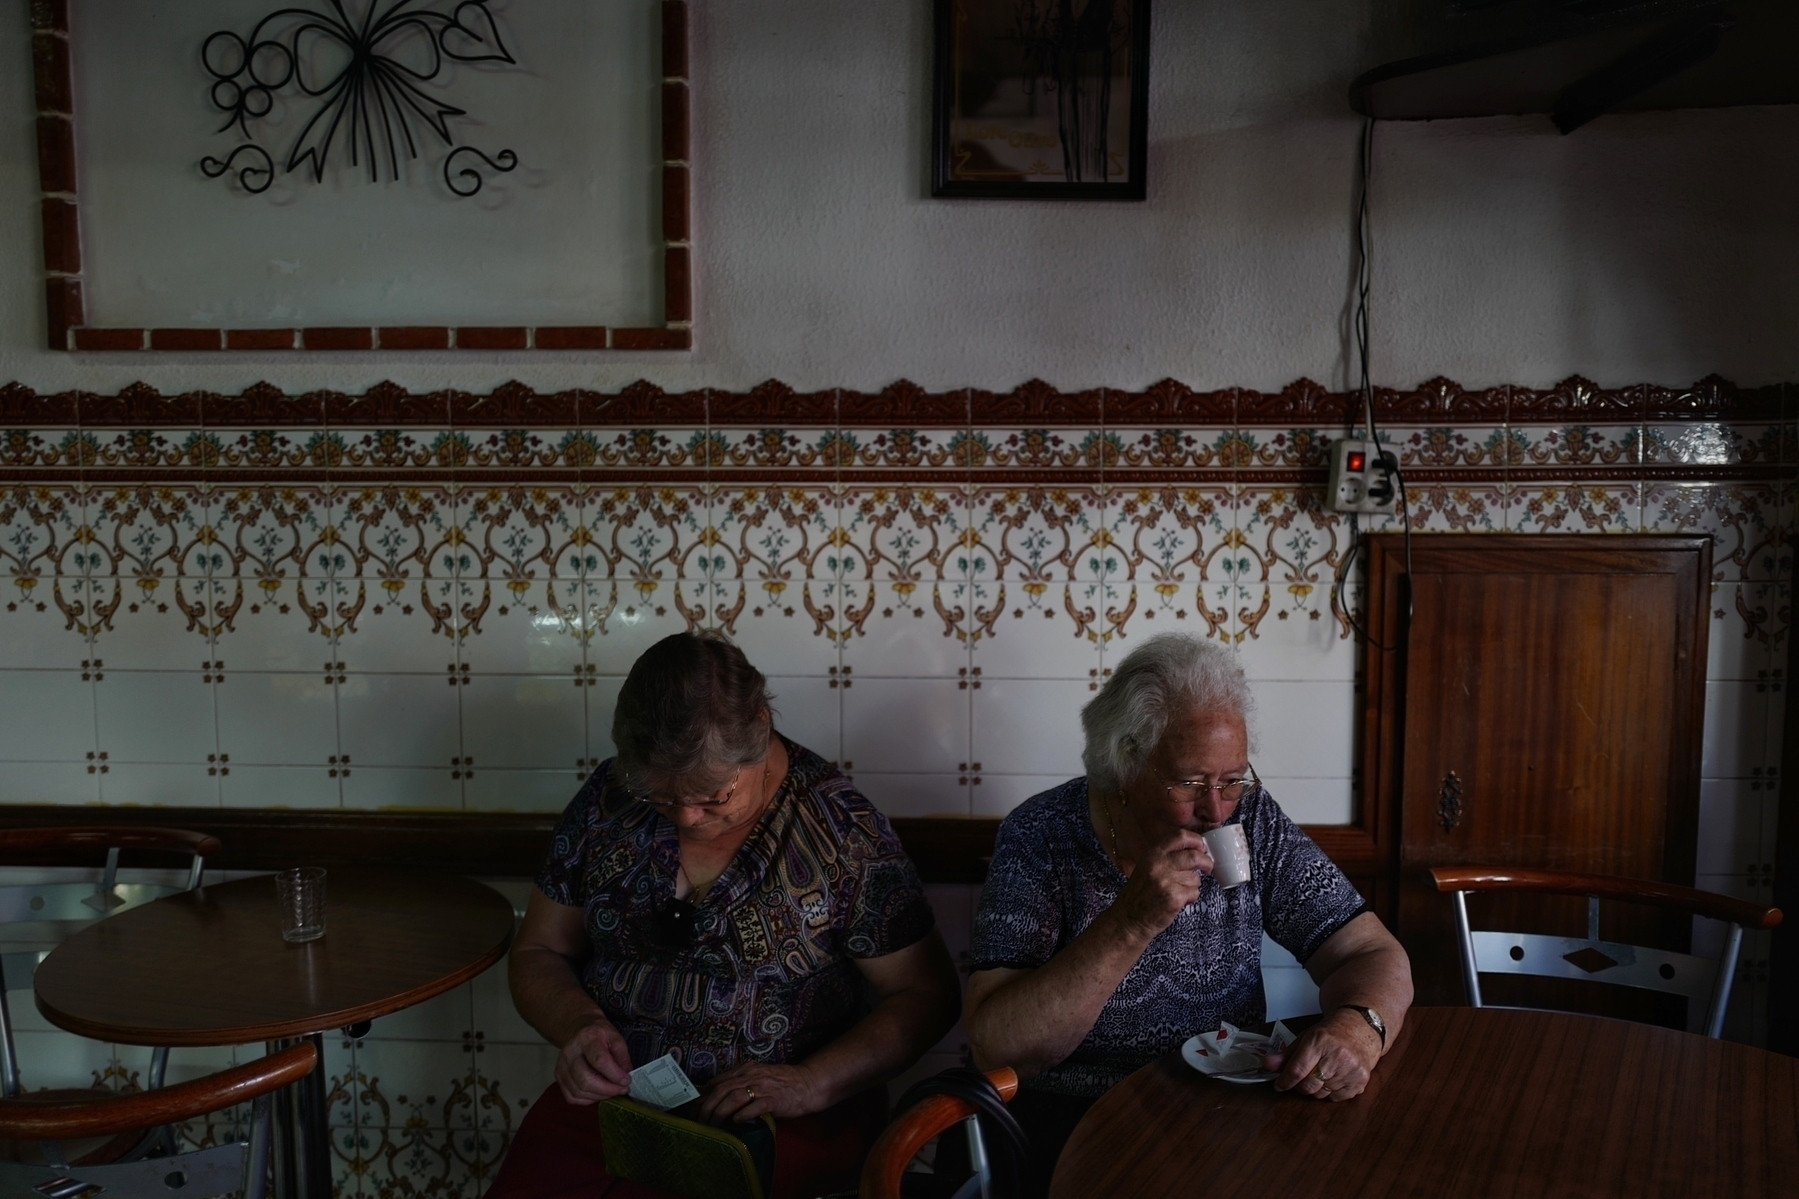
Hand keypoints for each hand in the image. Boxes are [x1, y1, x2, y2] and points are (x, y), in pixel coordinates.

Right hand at [555, 1017, 633, 1104]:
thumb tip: (626, 1076)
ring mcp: (561, 1066)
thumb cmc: (599, 1035)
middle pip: (586, 1080)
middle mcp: (570, 1053)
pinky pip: (572, 1097)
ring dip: (600, 1096)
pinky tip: (599, 1093)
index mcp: (586, 1038)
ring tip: (613, 1091)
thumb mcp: (615, 1037)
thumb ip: (622, 1056)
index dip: (615, 1074)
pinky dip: (588, 1099)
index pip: (599, 1060)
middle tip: (622, 1089)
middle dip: (608, 1089)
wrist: (579, 1030)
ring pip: (579, 1091)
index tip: (627, 1080)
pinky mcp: (559, 1077)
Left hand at [697, 1062, 822, 1122]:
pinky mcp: (774, 1100)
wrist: (807, 1084)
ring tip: (713, 1125)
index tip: (695, 1109)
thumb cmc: (781, 1084)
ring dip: (720, 1113)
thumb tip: (716, 1098)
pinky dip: (742, 1115)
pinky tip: (735, 1122)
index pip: (718, 1081)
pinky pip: (755, 1106)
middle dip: (707, 1107)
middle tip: (699, 1121)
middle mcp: (752, 1075)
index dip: (703, 1096)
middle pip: (722, 1089)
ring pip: (734, 1097)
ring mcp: (763, 1087)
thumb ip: (740, 1083)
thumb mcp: (758, 1077)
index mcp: (746, 1069)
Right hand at [1111, 827, 1211, 936]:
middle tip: (1208, 867)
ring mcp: (1166, 881)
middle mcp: (1158, 864)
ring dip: (1193, 885)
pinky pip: (1194, 893)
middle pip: (1194, 856)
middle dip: (1206, 862)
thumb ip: (1166, 857)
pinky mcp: (1174, 897)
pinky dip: (1191, 898)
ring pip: (1195, 877)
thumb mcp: (1146, 867)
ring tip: (1180, 891)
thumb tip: (1195, 850)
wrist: (1128, 919)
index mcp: (1152, 854)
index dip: (1196, 840)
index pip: (1180, 836)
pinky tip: (1179, 901)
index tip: (1202, 847)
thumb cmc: (1140, 894)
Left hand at [1266, 1009, 1382, 1101]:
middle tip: (1299, 1080)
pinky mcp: (1361, 1081)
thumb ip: (1286, 1054)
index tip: (1278, 1085)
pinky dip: (1331, 1093)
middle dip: (1299, 1086)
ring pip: (1322, 1094)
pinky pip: (1337, 1098)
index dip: (1285, 1081)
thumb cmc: (1330, 1034)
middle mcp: (1337, 1056)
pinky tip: (1333, 1078)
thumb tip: (1266, 1064)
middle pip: (1309, 1085)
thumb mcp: (1306, 1038)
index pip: (1297, 1070)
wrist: (1360, 1029)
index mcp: (1319, 1041)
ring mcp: (1351, 1070)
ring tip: (1319, 1075)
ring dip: (1315, 1089)